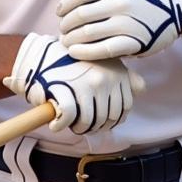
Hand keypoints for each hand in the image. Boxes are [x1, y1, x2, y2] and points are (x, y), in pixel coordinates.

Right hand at [3, 33, 144, 134]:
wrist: (40, 54)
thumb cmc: (72, 61)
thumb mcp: (103, 62)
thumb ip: (124, 76)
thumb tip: (141, 89)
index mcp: (117, 72)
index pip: (125, 107)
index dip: (112, 119)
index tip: (99, 119)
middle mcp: (105, 78)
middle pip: (109, 117)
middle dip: (96, 126)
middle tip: (82, 123)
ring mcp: (87, 84)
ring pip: (90, 121)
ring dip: (79, 128)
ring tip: (70, 123)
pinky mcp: (67, 90)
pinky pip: (69, 118)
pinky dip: (61, 125)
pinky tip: (56, 123)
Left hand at [57, 0, 181, 60]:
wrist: (176, 5)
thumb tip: (74, 0)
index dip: (65, 5)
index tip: (60, 13)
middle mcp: (119, 2)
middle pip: (80, 15)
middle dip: (66, 25)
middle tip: (62, 30)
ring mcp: (127, 22)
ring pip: (88, 33)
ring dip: (72, 39)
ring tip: (67, 42)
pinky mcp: (134, 41)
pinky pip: (104, 49)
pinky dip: (86, 52)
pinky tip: (75, 52)